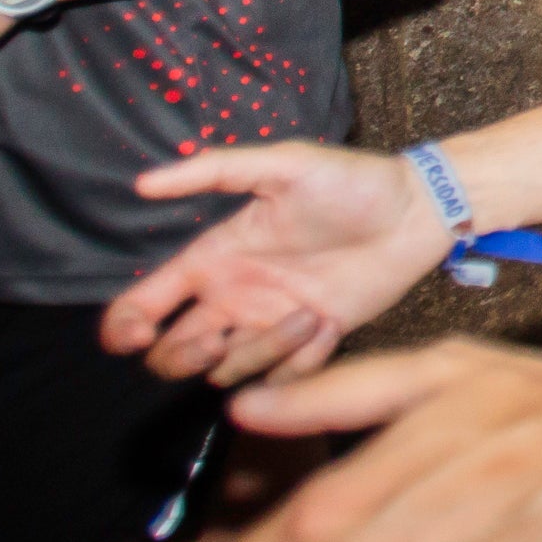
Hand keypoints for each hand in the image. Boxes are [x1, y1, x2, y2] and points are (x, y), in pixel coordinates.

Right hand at [104, 142, 453, 386]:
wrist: (417, 211)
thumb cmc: (351, 182)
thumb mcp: (283, 165)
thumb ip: (215, 170)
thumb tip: (143, 184)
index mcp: (215, 257)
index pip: (145, 303)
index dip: (124, 328)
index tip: (136, 335)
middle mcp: (234, 296)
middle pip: (172, 354)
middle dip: (181, 356)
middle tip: (217, 335)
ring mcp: (270, 323)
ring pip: (228, 371)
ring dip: (259, 351)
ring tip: (306, 311)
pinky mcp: (311, 342)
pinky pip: (284, 377)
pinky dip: (300, 360)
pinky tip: (328, 323)